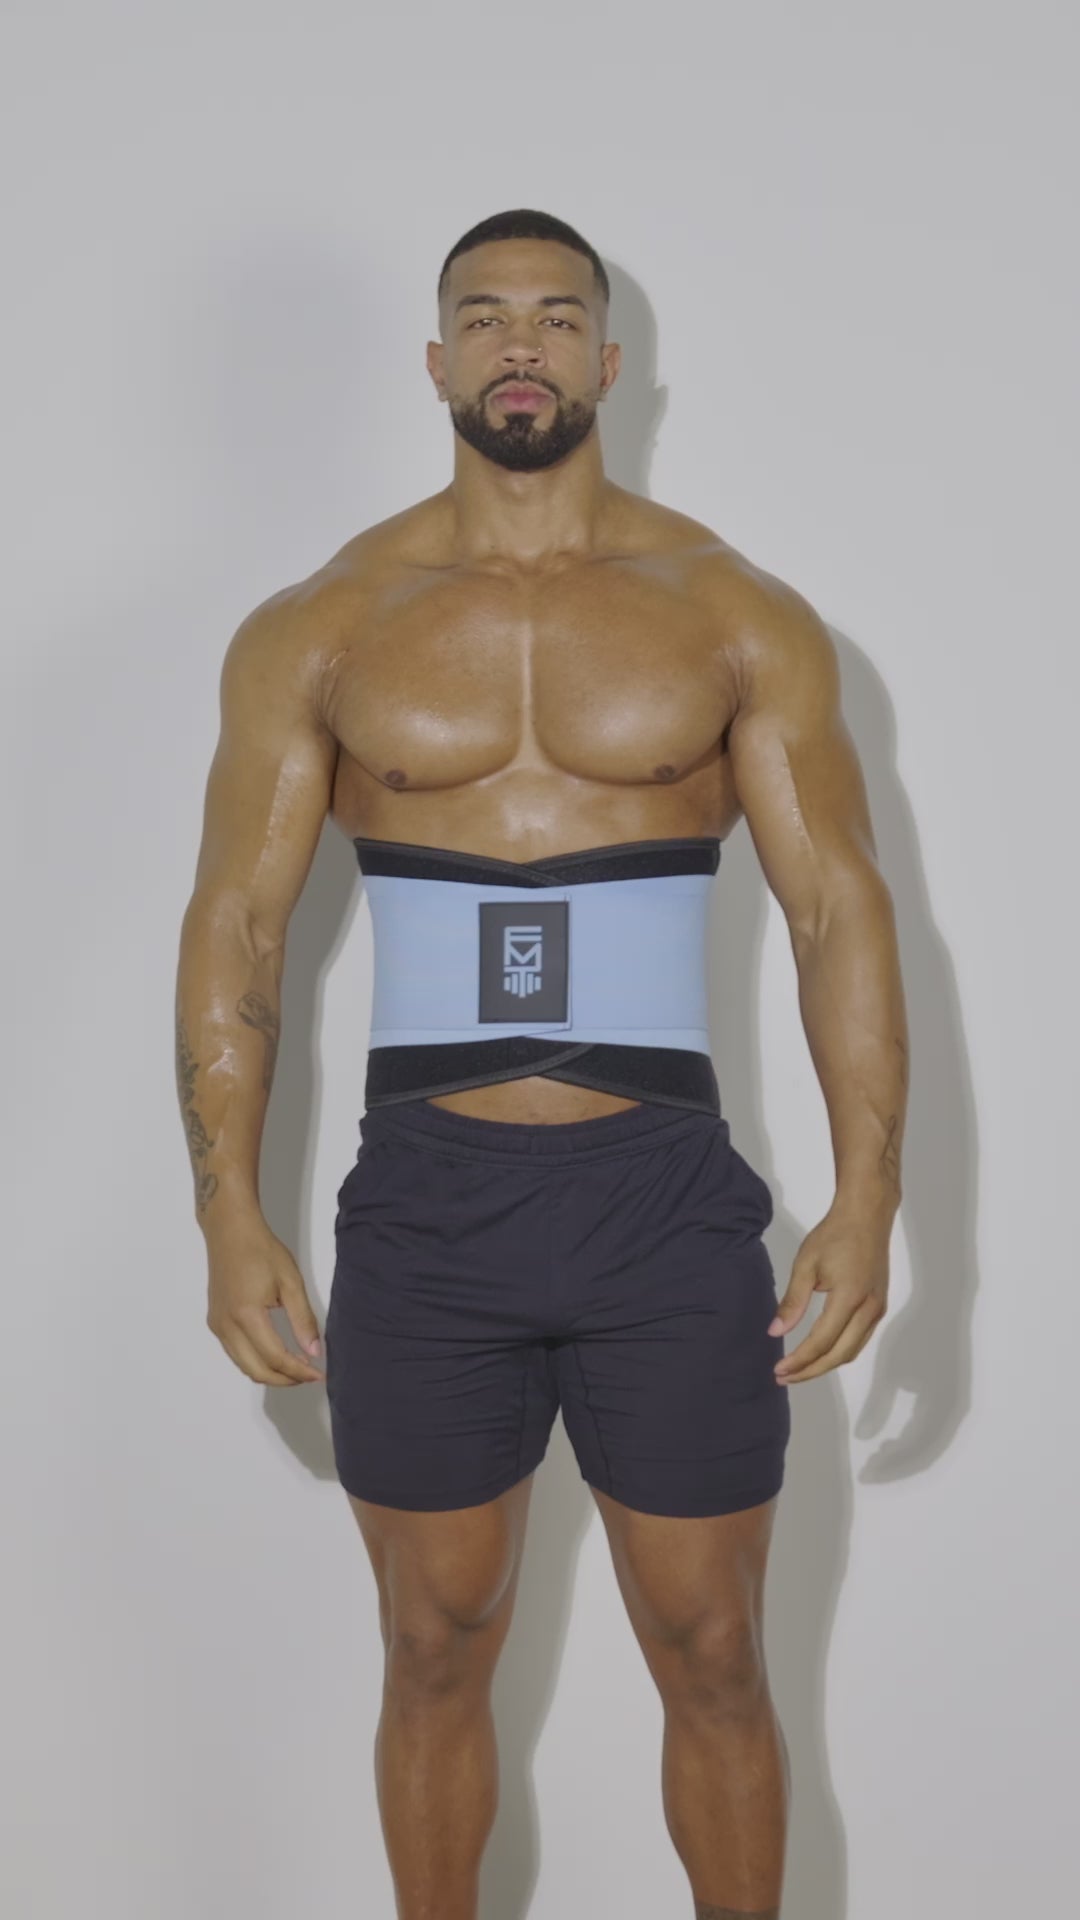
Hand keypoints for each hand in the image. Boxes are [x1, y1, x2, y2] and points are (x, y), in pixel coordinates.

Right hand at [205, 1218, 324, 1385]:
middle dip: (285, 1379)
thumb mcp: (290, 1283)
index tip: (318, 1374)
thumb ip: (303, 1320)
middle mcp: (226, 1325)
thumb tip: (314, 1351)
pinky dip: (256, 1361)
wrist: (230, 1231)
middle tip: (309, 1375)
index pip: (276, 1358)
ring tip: (296, 1366)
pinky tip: (275, 1353)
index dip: (299, 1372)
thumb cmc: (260, 1250)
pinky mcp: (215, 1322)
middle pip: (256, 1371)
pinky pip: (235, 1353)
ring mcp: (217, 1325)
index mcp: (246, 1315)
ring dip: (270, 1373)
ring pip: (244, 1366)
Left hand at [768, 1199, 890, 1384]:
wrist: (867, 1216)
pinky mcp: (879, 1306)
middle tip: (784, 1376)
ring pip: (852, 1351)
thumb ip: (792, 1302)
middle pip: (839, 1355)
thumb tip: (775, 1332)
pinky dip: (839, 1351)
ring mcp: (878, 1309)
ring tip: (799, 1369)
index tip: (779, 1369)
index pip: (821, 1342)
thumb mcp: (806, 1265)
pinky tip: (820, 1352)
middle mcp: (869, 1309)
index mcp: (850, 1298)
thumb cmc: (835, 1235)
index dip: (799, 1360)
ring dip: (825, 1364)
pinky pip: (860, 1339)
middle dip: (811, 1370)